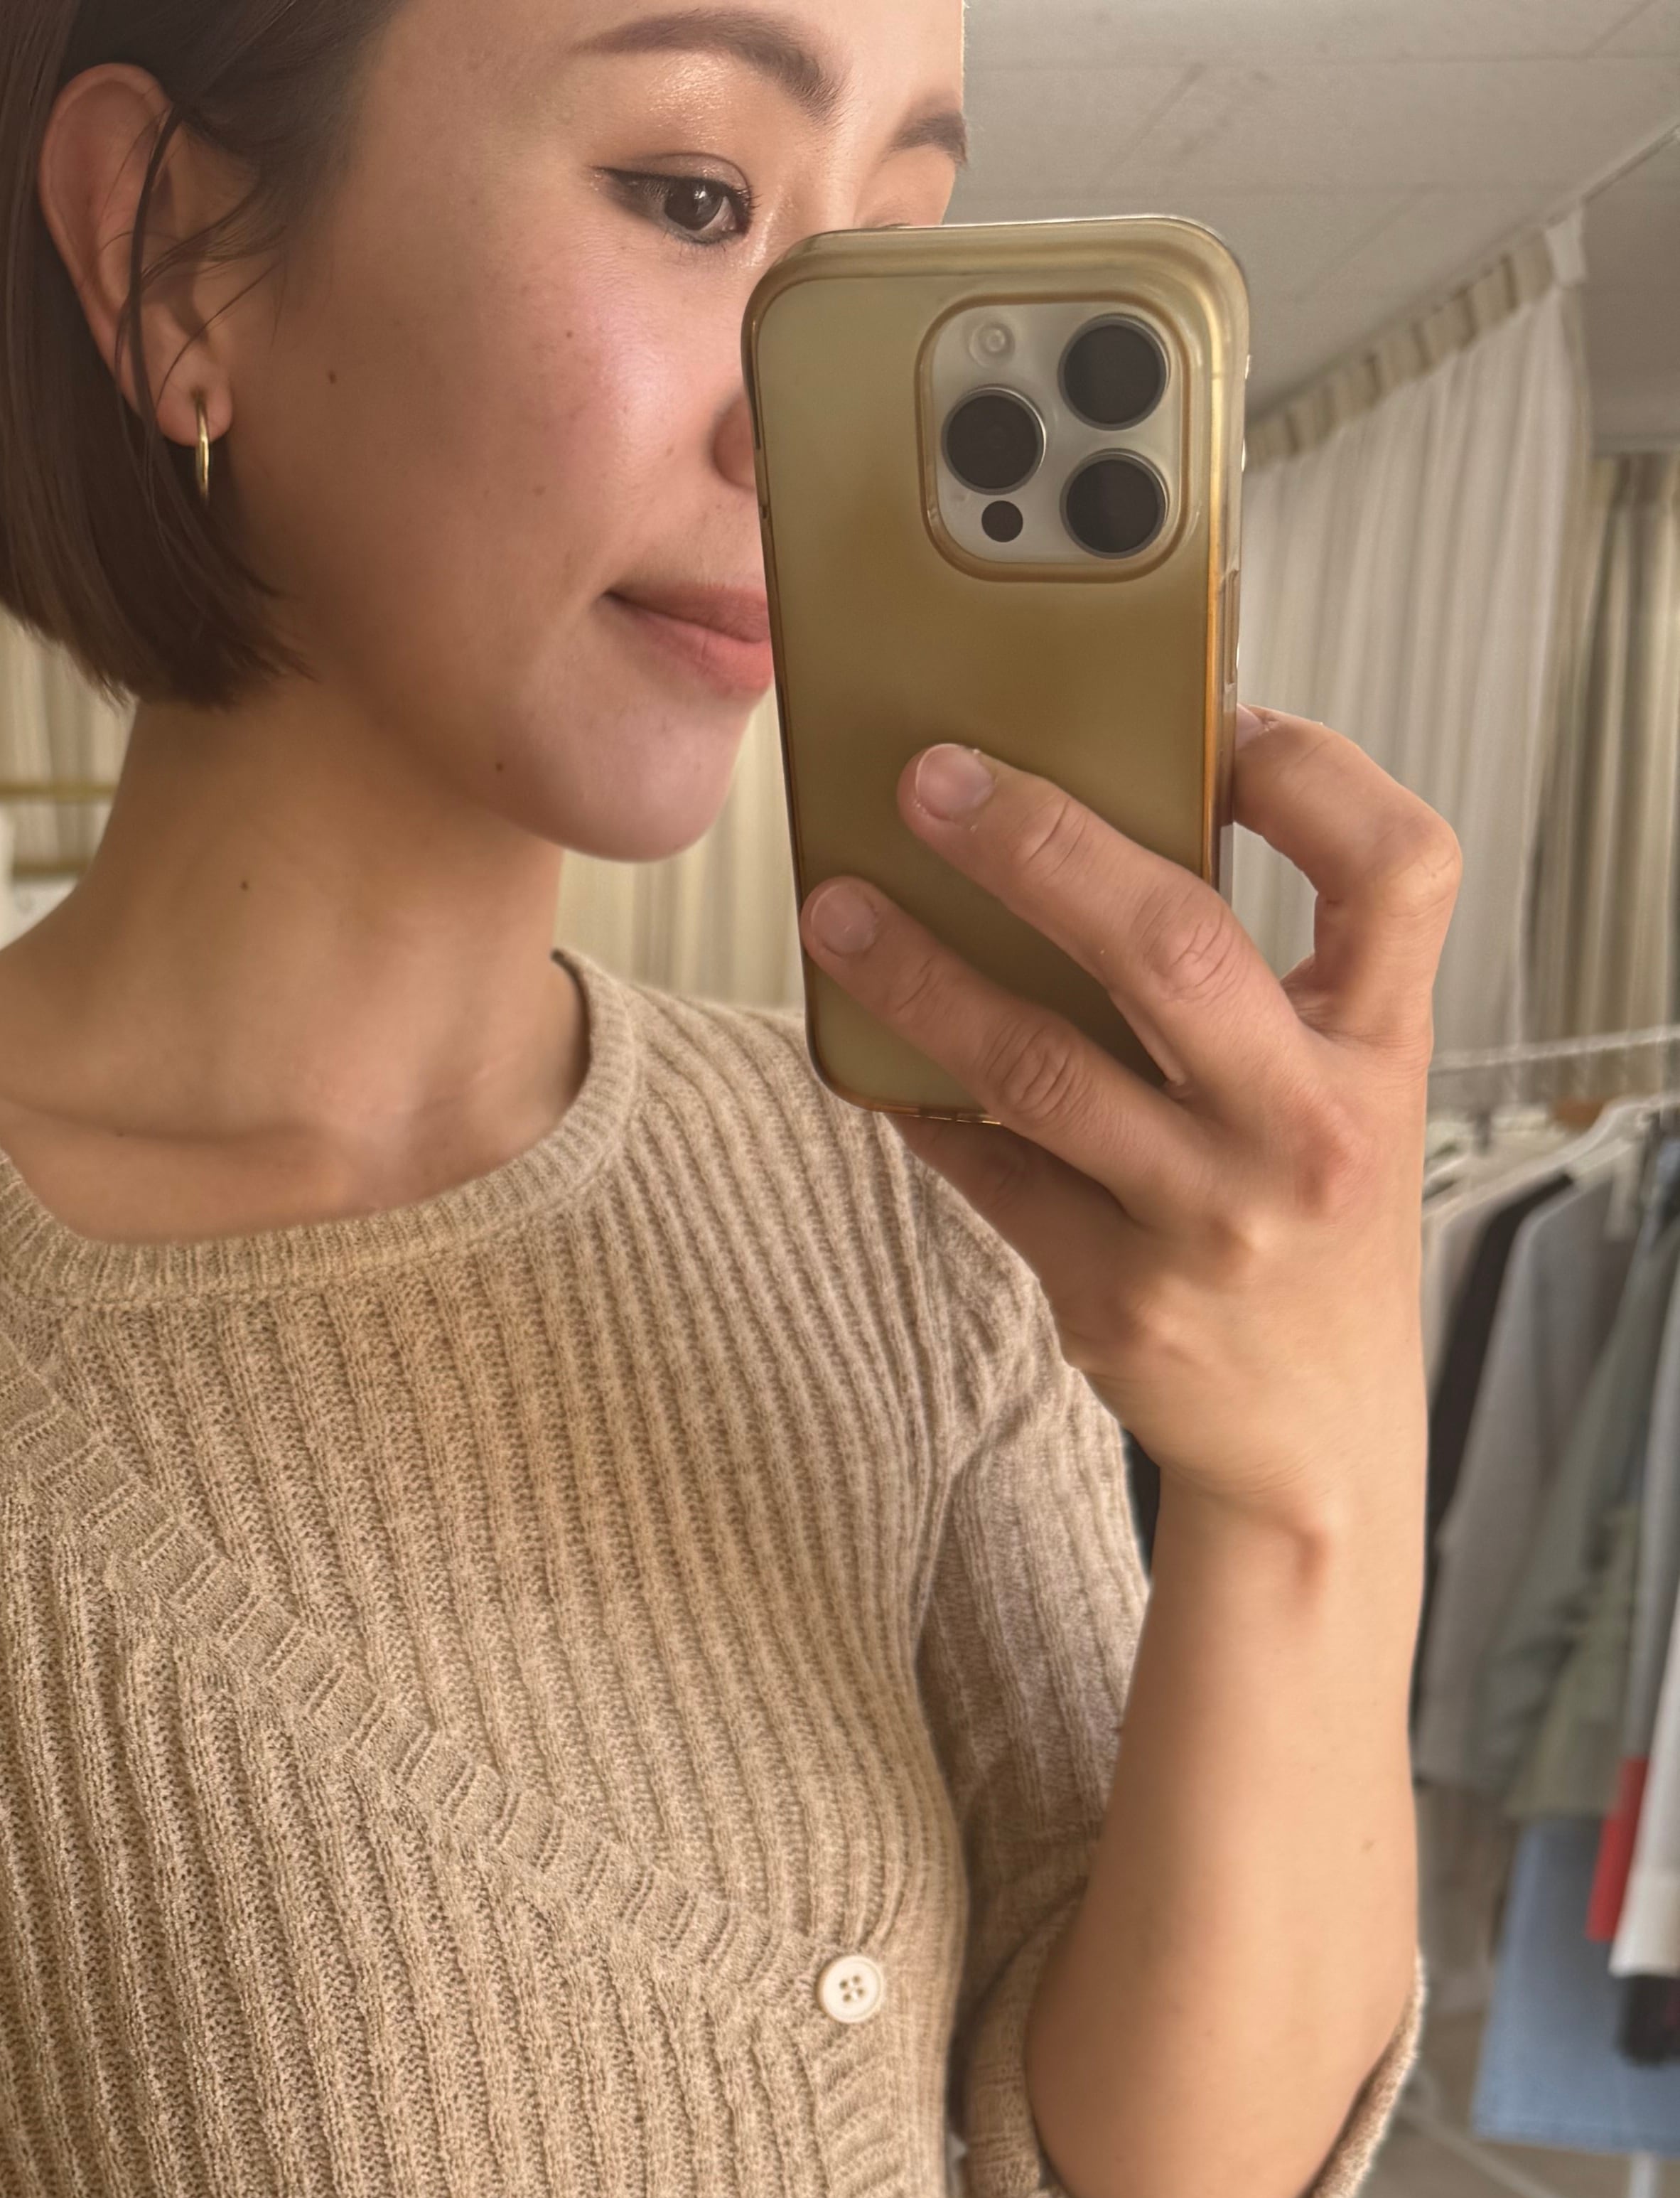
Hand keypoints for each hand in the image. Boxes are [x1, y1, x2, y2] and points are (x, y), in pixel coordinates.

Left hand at [796, 715, 1458, 1545]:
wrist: (1316, 1437)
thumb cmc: (1315, 1228)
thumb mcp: (1347, 1095)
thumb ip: (1275, 981)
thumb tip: (1106, 828)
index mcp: (1384, 1051)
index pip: (1401, 866)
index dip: (1315, 774)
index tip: (1223, 721)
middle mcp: (1306, 1131)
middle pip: (1173, 947)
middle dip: (1042, 846)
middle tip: (934, 779)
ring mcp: (1206, 1222)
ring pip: (1040, 1067)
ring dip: (921, 976)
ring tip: (835, 908)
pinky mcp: (1113, 1298)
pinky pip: (988, 1173)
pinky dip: (918, 1104)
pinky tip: (862, 1047)